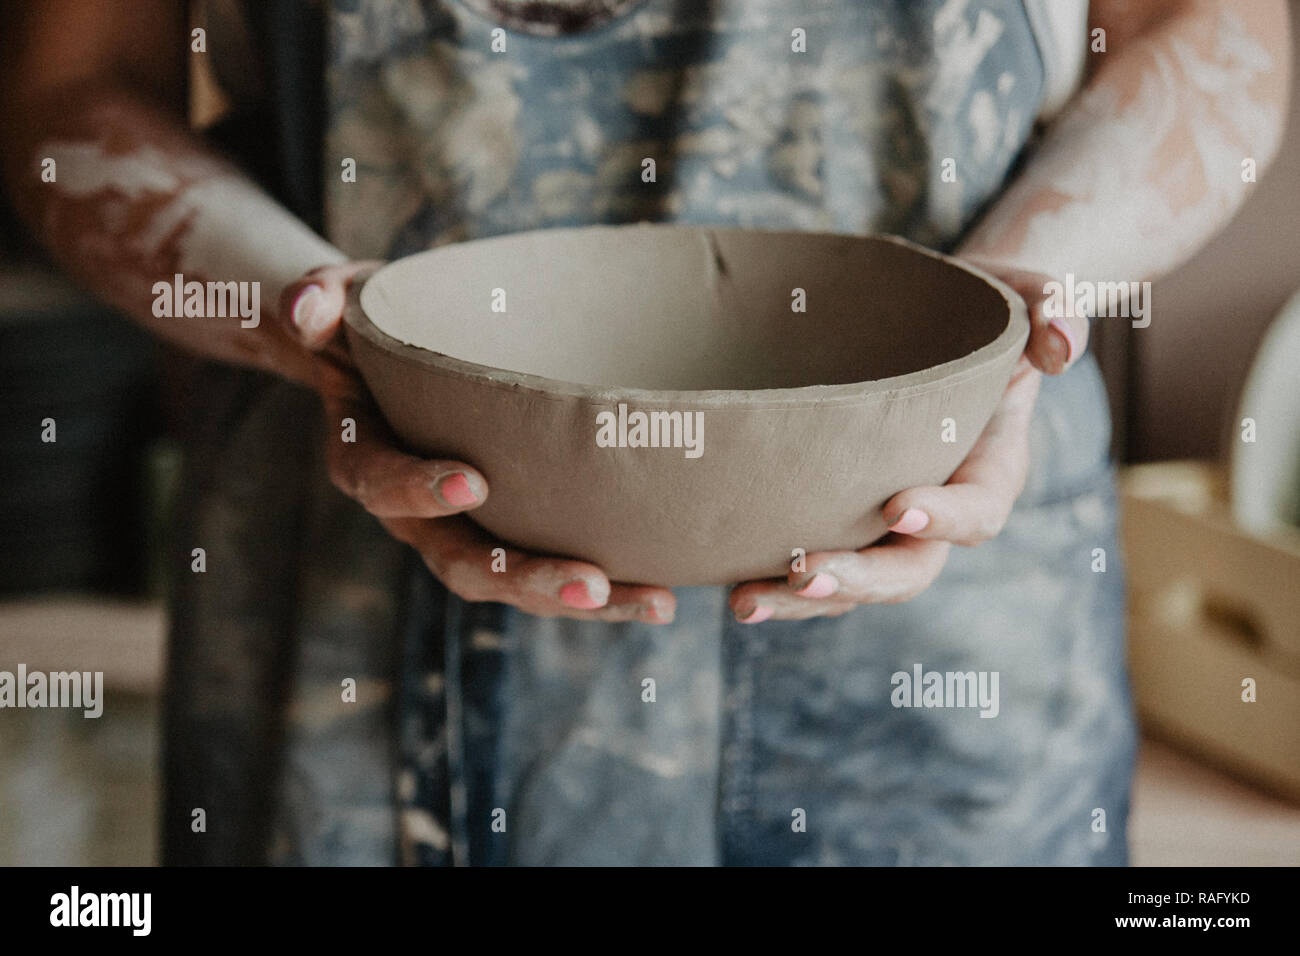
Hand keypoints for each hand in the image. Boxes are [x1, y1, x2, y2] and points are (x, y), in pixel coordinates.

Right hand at [278, 262, 676, 624]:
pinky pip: (552, 568)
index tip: (473, 481)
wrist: (393, 362)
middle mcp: (415, 513)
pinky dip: (607, 583)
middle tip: (591, 583)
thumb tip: (308, 307)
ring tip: (656, 599)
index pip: (381, 485)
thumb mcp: (344, 300)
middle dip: (527, 579)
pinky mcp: (514, 530)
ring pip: (519, 585)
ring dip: (583, 598)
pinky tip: (665, 587)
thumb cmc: (376, 323)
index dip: (418, 489)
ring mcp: (468, 530)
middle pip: (465, 564)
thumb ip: (322, 297)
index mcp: (366, 458)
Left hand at [728, 264, 1088, 622]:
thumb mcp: (1025, 294)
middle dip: (858, 579)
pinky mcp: (837, 523)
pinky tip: (725, 583)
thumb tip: (1062, 347)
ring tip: (745, 601)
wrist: (923, 328)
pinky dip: (773, 582)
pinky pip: (811, 567)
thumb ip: (1055, 308)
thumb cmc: (973, 310)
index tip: (898, 507)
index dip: (944, 517)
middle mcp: (936, 516)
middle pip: (907, 572)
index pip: (978, 512)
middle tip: (804, 574)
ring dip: (800, 601)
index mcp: (987, 472)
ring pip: (851, 587)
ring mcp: (882, 529)